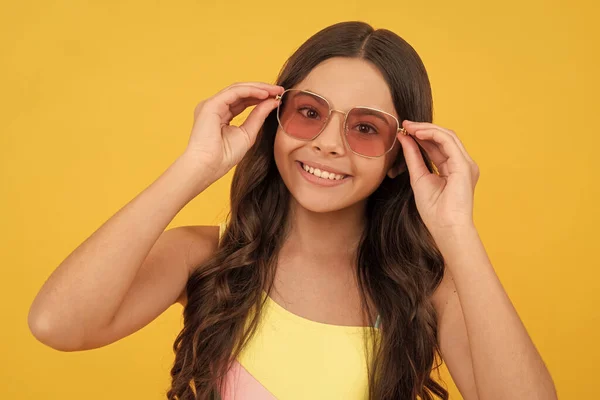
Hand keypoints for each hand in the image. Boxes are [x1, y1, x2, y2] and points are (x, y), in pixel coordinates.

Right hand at [183, 82, 283, 178]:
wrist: (208, 167)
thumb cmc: (224, 157)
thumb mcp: (247, 133)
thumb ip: (258, 116)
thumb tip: (273, 102)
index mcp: (221, 115)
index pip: (242, 100)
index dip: (260, 97)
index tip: (278, 98)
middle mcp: (215, 107)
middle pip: (240, 92)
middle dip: (261, 89)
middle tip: (279, 91)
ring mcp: (211, 104)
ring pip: (238, 89)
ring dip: (258, 88)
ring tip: (275, 91)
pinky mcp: (210, 104)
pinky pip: (234, 92)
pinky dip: (250, 91)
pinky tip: (264, 94)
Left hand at [397, 120, 479, 237]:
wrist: (445, 227)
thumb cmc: (434, 210)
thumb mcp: (418, 177)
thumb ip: (413, 157)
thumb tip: (404, 137)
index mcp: (453, 169)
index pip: (438, 146)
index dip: (422, 135)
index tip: (405, 130)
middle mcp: (462, 164)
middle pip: (443, 138)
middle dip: (424, 129)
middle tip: (406, 124)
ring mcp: (466, 164)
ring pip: (447, 136)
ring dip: (427, 129)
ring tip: (410, 127)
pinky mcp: (464, 166)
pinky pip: (448, 142)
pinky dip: (433, 134)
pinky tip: (418, 133)